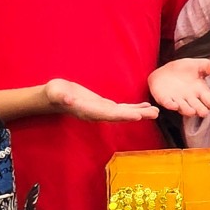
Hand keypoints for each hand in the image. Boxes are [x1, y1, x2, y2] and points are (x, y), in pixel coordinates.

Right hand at [44, 79, 158, 122]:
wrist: (54, 97)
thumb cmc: (54, 93)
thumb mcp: (56, 93)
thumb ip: (62, 97)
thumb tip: (69, 99)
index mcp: (89, 111)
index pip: (109, 115)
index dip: (124, 115)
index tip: (138, 116)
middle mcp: (98, 113)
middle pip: (121, 116)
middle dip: (138, 115)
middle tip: (156, 114)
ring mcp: (102, 111)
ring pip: (124, 113)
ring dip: (140, 112)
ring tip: (156, 112)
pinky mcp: (104, 106)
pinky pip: (122, 108)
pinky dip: (134, 107)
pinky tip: (145, 107)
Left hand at [148, 58, 209, 118]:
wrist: (165, 72)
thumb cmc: (185, 70)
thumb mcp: (197, 65)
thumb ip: (208, 66)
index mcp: (200, 91)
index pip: (208, 99)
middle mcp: (190, 99)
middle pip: (197, 106)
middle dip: (200, 110)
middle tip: (204, 112)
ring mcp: (177, 100)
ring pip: (183, 107)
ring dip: (187, 110)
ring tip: (192, 112)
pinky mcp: (165, 99)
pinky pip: (167, 103)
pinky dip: (170, 105)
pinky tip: (173, 105)